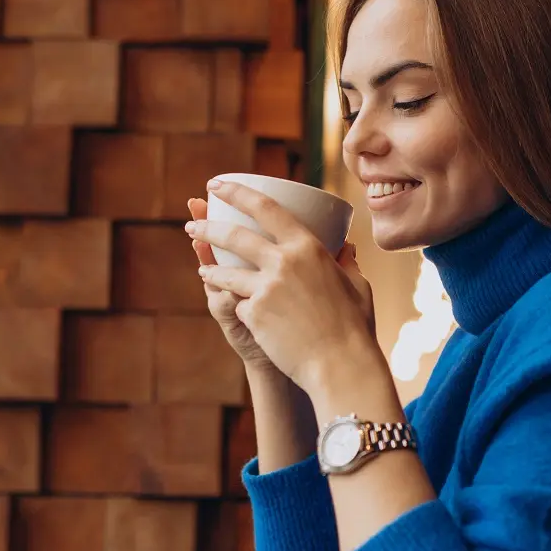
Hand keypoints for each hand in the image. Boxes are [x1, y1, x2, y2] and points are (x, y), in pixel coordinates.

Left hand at [187, 179, 376, 391]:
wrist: (341, 365)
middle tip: (192, 225)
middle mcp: (283, 261)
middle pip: (233, 235)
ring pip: (226, 272)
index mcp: (308, 246)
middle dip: (206, 226)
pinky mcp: (254, 314)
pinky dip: (241, 307)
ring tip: (204, 270)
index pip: (265, 207)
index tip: (216, 185)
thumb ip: (346, 263)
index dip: (236, 192)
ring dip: (209, 269)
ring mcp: (266, 287)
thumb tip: (346, 248)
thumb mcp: (357, 286)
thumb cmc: (355, 326)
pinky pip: (239, 304)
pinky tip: (239, 313)